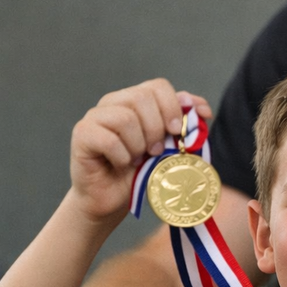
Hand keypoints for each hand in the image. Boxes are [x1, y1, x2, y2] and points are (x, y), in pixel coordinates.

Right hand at [67, 79, 211, 221]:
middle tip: (154, 151)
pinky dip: (120, 157)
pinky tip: (119, 164)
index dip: (172, 108)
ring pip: (125, 118)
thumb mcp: (166, 147)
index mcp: (134, 99)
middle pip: (141, 98)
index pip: (157, 86)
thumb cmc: (137, 173)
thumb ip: (182, 125)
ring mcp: (94, 117)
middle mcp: (112, 102)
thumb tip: (203, 109)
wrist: (109, 200)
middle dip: (155, 129)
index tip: (176, 132)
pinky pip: (109, 139)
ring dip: (137, 146)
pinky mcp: (82, 135)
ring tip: (134, 160)